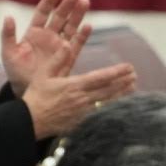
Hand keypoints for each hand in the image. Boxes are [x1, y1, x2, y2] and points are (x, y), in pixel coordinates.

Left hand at [1, 0, 88, 95]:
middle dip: (67, 5)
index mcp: (34, 33)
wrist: (26, 90)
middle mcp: (49, 36)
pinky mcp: (68, 57)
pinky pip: (77, 44)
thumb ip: (8, 35)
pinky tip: (88, 26)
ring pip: (71, 27)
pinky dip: (83, 35)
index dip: (48, 3)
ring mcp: (60, 46)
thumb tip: (8, 16)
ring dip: (78, 15)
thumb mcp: (8, 52)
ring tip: (85, 2)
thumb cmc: (15, 71)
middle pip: (60, 17)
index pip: (42, 13)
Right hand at [19, 32, 137, 136]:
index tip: (128, 67)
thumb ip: (57, 59)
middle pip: (109, 89)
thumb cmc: (35, 96)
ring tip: (133, 87)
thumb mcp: (42, 74)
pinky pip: (102, 112)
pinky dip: (113, 106)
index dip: (116, 72)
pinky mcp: (82, 121)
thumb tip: (68, 45)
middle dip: (124, 81)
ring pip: (108, 101)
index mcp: (73, 85)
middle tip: (135, 75)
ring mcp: (84, 111)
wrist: (30, 121)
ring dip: (122, 93)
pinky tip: (119, 103)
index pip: (100, 77)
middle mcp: (82, 98)